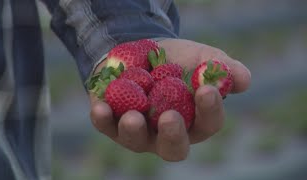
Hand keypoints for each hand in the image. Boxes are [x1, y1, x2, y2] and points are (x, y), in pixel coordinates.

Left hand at [89, 38, 250, 160]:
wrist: (139, 51)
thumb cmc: (175, 59)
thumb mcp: (200, 57)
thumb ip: (221, 67)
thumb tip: (244, 80)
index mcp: (193, 120)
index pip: (207, 124)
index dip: (209, 110)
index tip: (206, 90)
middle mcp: (167, 133)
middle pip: (173, 147)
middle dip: (172, 135)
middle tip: (169, 118)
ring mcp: (139, 132)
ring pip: (138, 142)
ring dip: (135, 131)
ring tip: (132, 117)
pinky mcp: (113, 123)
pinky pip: (107, 126)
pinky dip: (103, 119)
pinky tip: (100, 107)